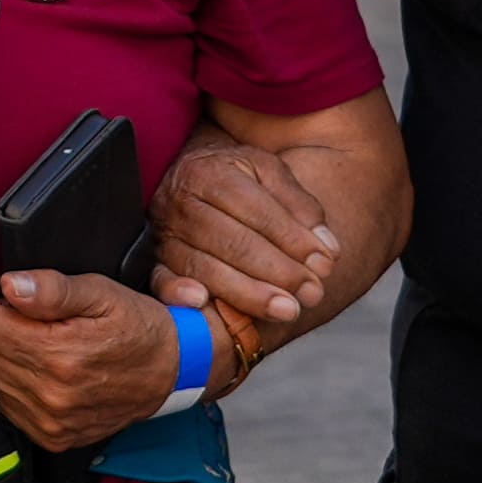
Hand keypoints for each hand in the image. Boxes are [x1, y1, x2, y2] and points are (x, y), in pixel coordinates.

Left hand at [0, 271, 179, 452]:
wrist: (171, 373)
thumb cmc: (137, 327)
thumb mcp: (102, 293)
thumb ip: (52, 289)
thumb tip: (9, 285)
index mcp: (60, 354)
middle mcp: (50, 394)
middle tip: (3, 309)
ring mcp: (49, 421)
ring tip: (17, 336)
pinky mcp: (51, 436)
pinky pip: (3, 405)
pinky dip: (5, 382)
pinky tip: (27, 365)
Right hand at [154, 133, 337, 328]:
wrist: (192, 176)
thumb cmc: (238, 180)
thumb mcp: (271, 176)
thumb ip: (302, 208)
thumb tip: (328, 250)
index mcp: (212, 172)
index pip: (257, 210)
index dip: (293, 240)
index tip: (325, 265)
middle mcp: (181, 201)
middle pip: (232, 242)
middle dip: (278, 272)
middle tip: (312, 294)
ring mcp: (164, 233)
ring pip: (205, 267)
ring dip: (248, 293)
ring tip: (286, 310)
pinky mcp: (154, 261)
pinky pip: (161, 280)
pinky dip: (179, 293)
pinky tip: (204, 304)